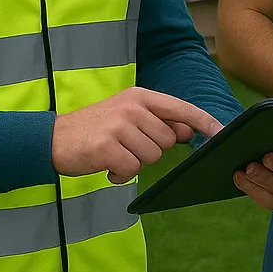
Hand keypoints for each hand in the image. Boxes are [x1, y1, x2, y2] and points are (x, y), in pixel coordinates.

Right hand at [51, 87, 223, 184]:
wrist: (51, 139)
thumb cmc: (95, 129)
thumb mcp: (127, 116)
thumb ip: (157, 121)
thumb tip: (186, 130)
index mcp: (140, 97)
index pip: (181, 108)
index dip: (204, 122)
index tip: (221, 133)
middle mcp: (132, 107)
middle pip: (167, 140)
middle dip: (150, 150)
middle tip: (125, 146)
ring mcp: (118, 125)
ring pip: (152, 157)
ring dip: (134, 163)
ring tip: (114, 154)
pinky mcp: (106, 147)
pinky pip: (132, 170)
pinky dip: (120, 174)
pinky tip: (105, 166)